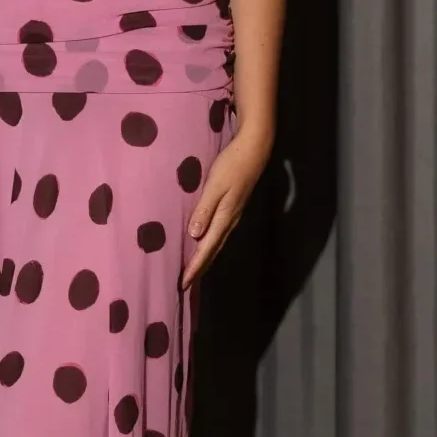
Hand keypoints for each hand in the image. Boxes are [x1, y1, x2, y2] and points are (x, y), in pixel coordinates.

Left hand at [181, 123, 271, 287]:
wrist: (253, 151)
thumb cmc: (231, 165)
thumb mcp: (215, 186)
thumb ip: (204, 209)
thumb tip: (194, 235)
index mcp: (224, 218)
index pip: (206, 248)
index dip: (195, 267)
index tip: (183, 283)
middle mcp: (229, 221)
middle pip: (212, 251)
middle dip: (199, 269)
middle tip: (184, 285)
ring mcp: (232, 216)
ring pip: (216, 244)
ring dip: (204, 259)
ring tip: (192, 271)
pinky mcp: (232, 208)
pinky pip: (218, 234)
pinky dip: (208, 245)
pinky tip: (202, 244)